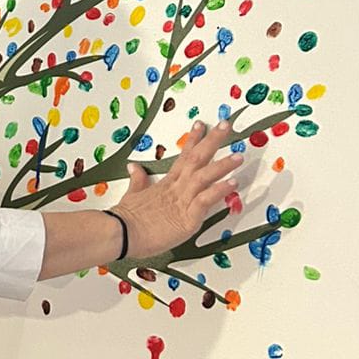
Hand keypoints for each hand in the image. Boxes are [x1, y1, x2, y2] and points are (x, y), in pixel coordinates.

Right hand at [108, 121, 242, 262]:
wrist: (120, 234)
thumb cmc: (127, 219)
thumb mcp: (133, 196)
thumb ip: (138, 181)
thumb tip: (134, 166)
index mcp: (166, 184)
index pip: (183, 157)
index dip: (193, 140)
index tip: (201, 124)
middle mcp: (176, 188)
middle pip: (197, 159)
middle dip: (212, 141)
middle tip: (225, 125)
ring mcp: (182, 202)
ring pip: (205, 177)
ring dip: (223, 165)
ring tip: (238, 155)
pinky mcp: (187, 218)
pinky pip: (206, 200)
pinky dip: (219, 190)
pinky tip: (232, 183)